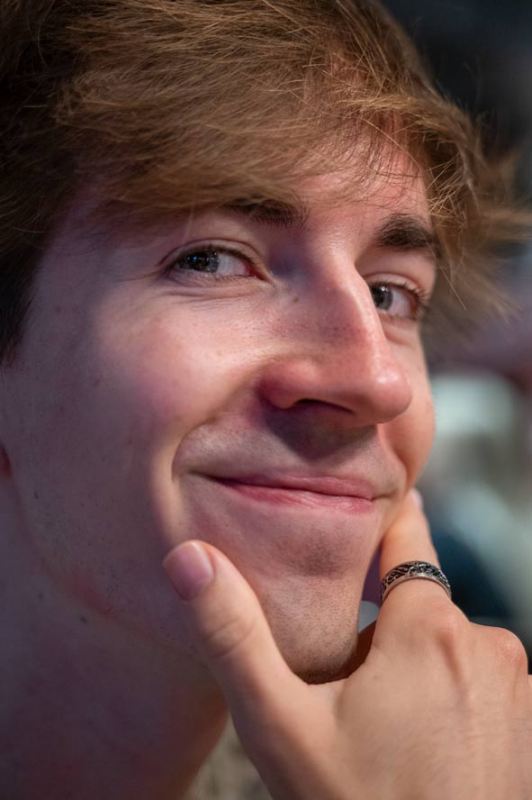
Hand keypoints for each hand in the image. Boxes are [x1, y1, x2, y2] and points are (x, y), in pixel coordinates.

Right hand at [163, 492, 531, 799]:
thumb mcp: (280, 726)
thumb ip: (234, 635)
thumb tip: (188, 557)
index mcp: (429, 628)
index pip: (406, 537)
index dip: (379, 524)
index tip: (364, 508)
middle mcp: (488, 644)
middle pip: (417, 605)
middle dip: (380, 631)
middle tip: (343, 687)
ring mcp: (519, 688)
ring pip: (447, 647)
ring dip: (415, 668)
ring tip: (381, 728)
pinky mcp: (530, 723)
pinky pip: (479, 684)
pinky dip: (451, 698)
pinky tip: (421, 750)